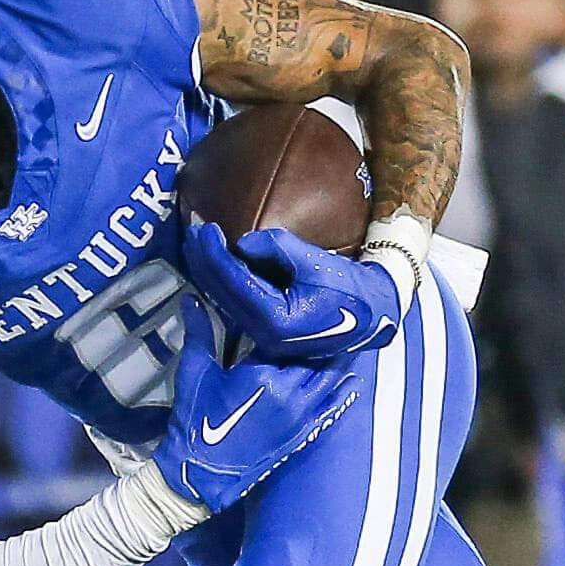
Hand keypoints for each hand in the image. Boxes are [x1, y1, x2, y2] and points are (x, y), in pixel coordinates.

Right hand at [153, 301, 359, 515]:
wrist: (198, 473)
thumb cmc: (194, 422)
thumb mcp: (194, 373)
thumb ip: (199, 332)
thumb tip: (191, 298)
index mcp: (262, 372)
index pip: (287, 334)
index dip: (294, 316)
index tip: (303, 298)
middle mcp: (289, 391)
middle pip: (318, 354)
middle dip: (324, 334)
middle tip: (337, 311)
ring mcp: (299, 414)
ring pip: (331, 378)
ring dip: (339, 359)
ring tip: (349, 338)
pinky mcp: (302, 433)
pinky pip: (332, 408)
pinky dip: (343, 393)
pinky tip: (353, 380)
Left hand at [181, 219, 401, 361]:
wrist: (372, 315)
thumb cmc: (350, 290)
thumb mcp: (317, 263)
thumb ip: (279, 248)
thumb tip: (244, 242)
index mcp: (276, 320)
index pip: (234, 282)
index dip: (215, 254)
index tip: (204, 229)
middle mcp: (264, 334)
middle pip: (221, 294)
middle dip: (204, 261)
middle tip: (192, 231)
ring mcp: (263, 336)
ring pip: (224, 301)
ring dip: (208, 272)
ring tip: (197, 244)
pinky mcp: (267, 331)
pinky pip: (235, 305)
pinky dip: (222, 282)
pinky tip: (214, 265)